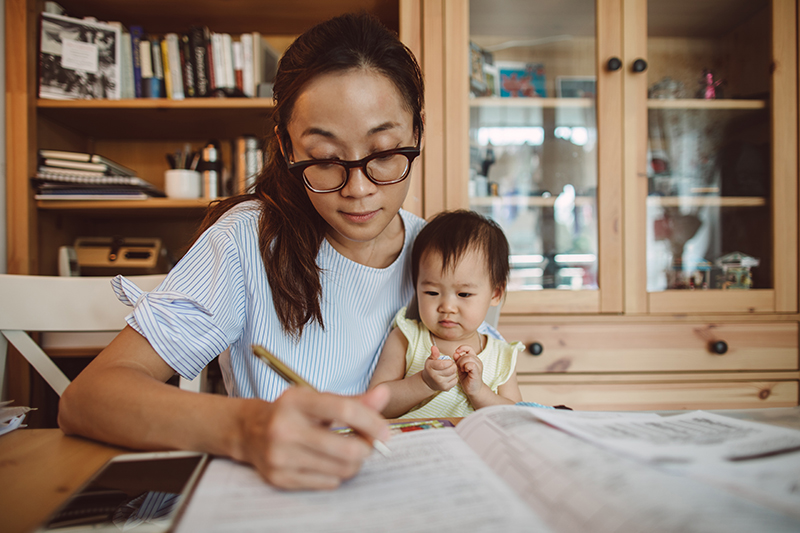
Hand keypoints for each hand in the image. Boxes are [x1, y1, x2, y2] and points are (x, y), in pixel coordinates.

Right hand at [237, 385, 389, 489]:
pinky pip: (327, 483)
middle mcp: (285, 428)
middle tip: (368, 444)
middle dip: (366, 448)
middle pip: (346, 448)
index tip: (385, 432)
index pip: (344, 410)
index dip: (371, 422)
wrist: (248, 430)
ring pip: (340, 469)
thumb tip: (384, 395)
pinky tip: (327, 462)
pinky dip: (336, 474)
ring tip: (347, 452)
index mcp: (296, 401)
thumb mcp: (318, 400)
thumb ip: (353, 400)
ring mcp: (280, 455)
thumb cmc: (291, 413)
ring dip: (354, 463)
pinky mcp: (279, 478)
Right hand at [421, 345, 457, 391]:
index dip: (449, 361)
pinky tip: (449, 376)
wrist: (428, 381)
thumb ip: (434, 353)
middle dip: (453, 365)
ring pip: (454, 374)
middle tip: (450, 365)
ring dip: (453, 371)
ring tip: (449, 371)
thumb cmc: (431, 368)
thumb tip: (434, 347)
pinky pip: (455, 380)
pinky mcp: (445, 388)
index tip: (448, 361)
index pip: (443, 364)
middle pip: (451, 369)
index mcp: (430, 367)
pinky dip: (454, 378)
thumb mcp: (431, 359)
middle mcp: (434, 376)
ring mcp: (440, 383)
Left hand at [453, 345, 483, 396]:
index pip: (469, 348)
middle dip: (460, 360)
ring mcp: (478, 366)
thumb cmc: (467, 379)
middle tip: (459, 368)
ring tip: (462, 370)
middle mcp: (477, 361)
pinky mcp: (477, 371)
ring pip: (468, 358)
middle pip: (466, 354)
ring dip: (462, 364)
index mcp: (473, 359)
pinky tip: (465, 371)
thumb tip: (455, 353)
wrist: (473, 390)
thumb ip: (458, 360)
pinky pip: (471, 364)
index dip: (462, 348)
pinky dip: (466, 367)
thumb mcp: (460, 368)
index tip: (456, 352)